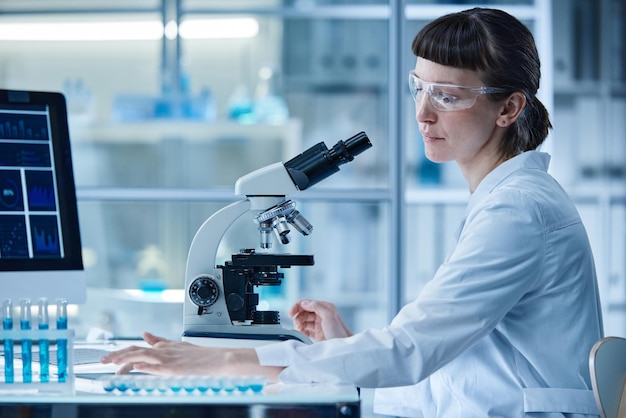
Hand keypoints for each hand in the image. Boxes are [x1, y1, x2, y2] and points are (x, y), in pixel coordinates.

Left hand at [100, 331, 282, 379]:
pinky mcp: (173, 368)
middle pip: (135, 350)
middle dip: (116, 355)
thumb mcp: (180, 346)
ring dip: (123, 359)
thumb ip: (162, 341)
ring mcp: (168, 359)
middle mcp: (164, 351)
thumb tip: (146, 334)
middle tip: (103, 361)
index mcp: (165, 347)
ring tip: (110, 363)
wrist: (222, 359)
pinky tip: (131, 368)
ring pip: (140, 355)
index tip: (109, 358)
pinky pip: (153, 366)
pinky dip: (141, 366)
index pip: (138, 347)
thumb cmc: (204, 357)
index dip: (122, 352)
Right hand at [289, 299, 352, 341]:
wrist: (344, 348)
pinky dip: (301, 331)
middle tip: (297, 325)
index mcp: (324, 307)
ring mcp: (319, 325)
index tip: (290, 313)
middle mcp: (321, 315)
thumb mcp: (329, 315)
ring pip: (304, 321)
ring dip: (299, 324)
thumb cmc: (339, 332)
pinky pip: (305, 330)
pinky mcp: (317, 334)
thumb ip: (316, 306)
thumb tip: (304, 303)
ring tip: (299, 329)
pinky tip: (301, 333)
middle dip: (298, 317)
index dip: (297, 307)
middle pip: (303, 312)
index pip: (307, 303)